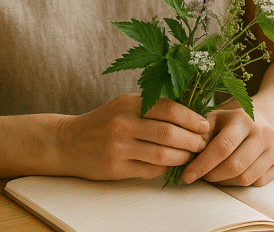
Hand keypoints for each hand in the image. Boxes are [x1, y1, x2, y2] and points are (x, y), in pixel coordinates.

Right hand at [57, 94, 208, 180]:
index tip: (204, 125)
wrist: (68, 142)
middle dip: (192, 140)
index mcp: (129, 103)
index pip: (169, 109)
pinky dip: (165, 168)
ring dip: (183, 157)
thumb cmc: (104, 121)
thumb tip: (191, 115)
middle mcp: (123, 123)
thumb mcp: (125, 104)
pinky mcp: (114, 168)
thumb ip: (152, 107)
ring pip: (162, 155)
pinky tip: (171, 165)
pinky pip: (149, 170)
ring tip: (191, 156)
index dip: (192, 118)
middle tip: (202, 144)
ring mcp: (118, 147)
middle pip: (169, 133)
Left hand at [182, 105, 273, 186]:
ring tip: (213, 175)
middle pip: (234, 166)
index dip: (202, 164)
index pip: (222, 147)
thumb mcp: (216, 118)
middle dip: (212, 176)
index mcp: (244, 119)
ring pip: (246, 178)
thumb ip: (201, 134)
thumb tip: (188, 153)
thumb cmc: (233, 120)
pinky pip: (257, 183)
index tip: (187, 175)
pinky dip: (240, 184)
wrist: (267, 116)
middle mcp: (263, 133)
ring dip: (224, 182)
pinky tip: (231, 176)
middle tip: (200, 176)